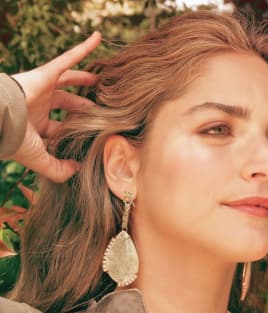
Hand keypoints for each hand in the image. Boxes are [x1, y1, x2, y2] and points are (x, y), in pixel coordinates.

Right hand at [10, 32, 101, 182]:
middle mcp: (40, 106)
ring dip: (84, 78)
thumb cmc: (15, 140)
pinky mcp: (45, 74)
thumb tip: (77, 170)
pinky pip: (67, 58)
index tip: (93, 134)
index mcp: (37, 126)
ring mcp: (43, 89)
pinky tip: (98, 38)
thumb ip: (58, 169)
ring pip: (69, 81)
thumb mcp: (39, 160)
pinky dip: (83, 48)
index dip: (75, 131)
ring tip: (102, 79)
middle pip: (68, 103)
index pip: (61, 128)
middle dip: (83, 104)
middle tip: (103, 106)